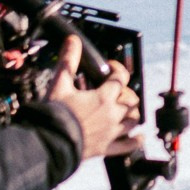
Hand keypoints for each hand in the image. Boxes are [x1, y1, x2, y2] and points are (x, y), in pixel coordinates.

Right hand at [49, 36, 141, 160]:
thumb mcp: (60, 83)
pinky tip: (139, 137)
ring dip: (132, 113)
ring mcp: (111, 132)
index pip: (120, 77)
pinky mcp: (106, 148)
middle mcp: (112, 114)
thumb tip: (73, 41)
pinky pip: (127, 146)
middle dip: (126, 92)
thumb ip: (68, 60)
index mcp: (103, 97)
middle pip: (131, 99)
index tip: (111, 67)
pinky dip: (135, 141)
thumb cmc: (55, 114)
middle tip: (116, 91)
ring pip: (132, 120)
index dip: (118, 69)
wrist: (50, 143)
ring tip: (126, 109)